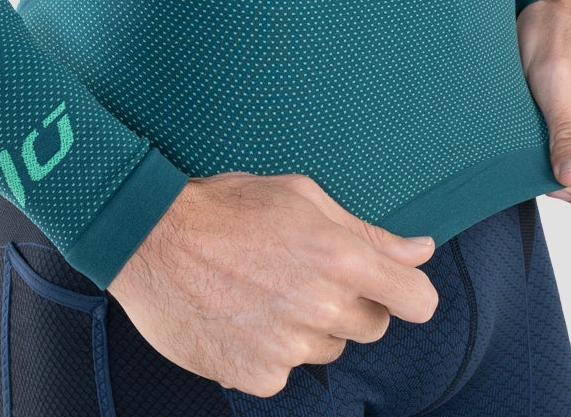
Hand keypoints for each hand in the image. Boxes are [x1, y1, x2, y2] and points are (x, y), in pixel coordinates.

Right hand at [106, 172, 437, 397]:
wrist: (150, 237)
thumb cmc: (225, 206)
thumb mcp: (299, 195)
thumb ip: (366, 230)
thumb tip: (420, 250)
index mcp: (339, 257)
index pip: (417, 301)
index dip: (408, 293)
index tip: (391, 287)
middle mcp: (321, 306)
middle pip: (372, 326)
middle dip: (350, 303)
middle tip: (302, 274)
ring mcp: (290, 347)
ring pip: (327, 348)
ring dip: (308, 327)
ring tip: (262, 290)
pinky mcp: (259, 375)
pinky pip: (286, 371)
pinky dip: (270, 350)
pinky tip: (241, 315)